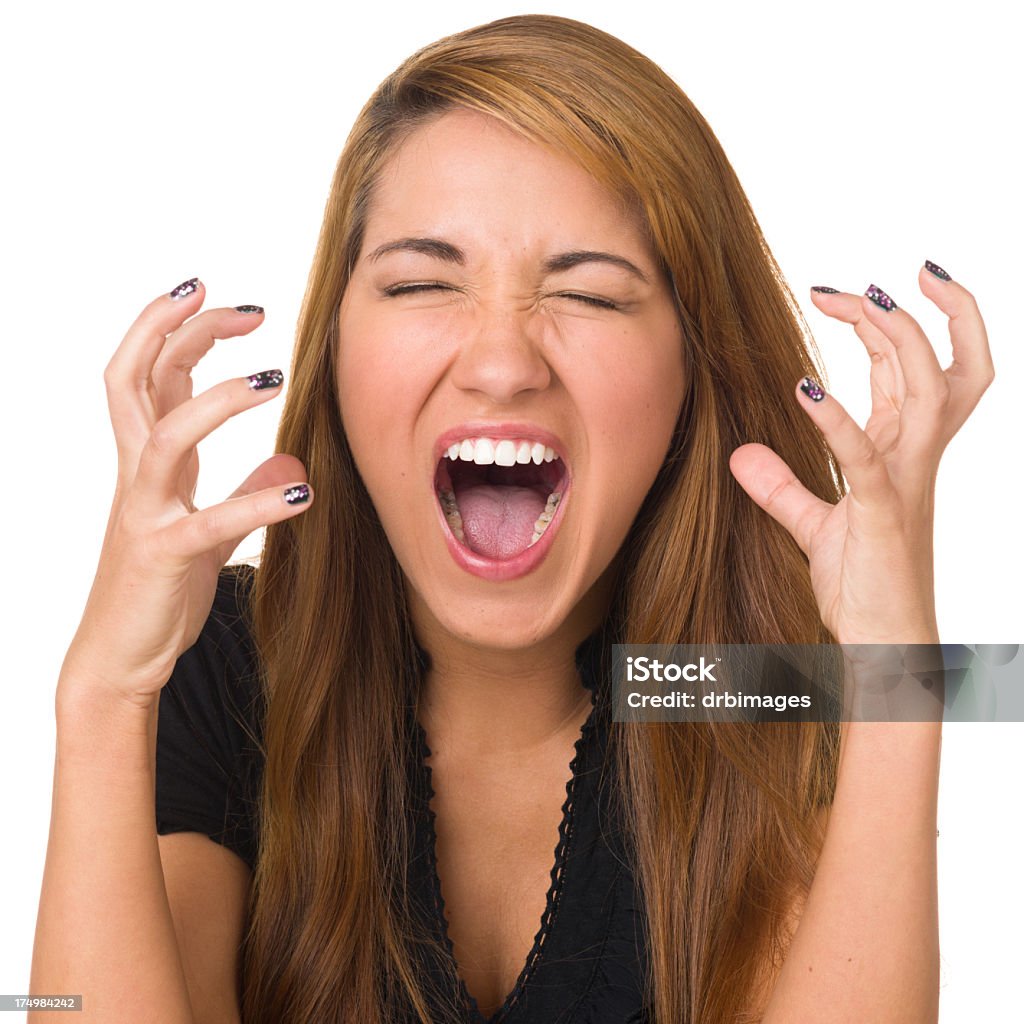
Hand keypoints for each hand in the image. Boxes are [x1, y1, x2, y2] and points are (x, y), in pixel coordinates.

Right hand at [59, 279, 312, 708]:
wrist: (121, 656)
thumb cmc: (159, 587)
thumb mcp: (207, 529)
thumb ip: (239, 488)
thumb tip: (289, 460)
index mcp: (145, 462)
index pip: (149, 374)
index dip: (175, 328)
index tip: (219, 296)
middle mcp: (136, 476)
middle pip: (139, 381)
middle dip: (183, 331)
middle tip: (246, 308)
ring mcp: (144, 513)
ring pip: (165, 436)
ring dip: (219, 401)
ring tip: (275, 379)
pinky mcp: (163, 556)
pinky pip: (210, 523)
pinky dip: (257, 504)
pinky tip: (304, 492)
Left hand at [728, 263, 992, 645]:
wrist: (886, 647)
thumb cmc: (863, 587)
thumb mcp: (814, 529)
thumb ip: (782, 489)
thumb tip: (741, 453)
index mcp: (904, 456)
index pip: (913, 373)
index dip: (888, 327)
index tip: (847, 293)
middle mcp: (916, 460)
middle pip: (938, 367)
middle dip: (906, 315)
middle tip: (853, 286)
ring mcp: (907, 485)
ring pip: (931, 393)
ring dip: (896, 341)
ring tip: (856, 302)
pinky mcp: (885, 516)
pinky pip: (869, 458)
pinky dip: (838, 421)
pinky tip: (804, 389)